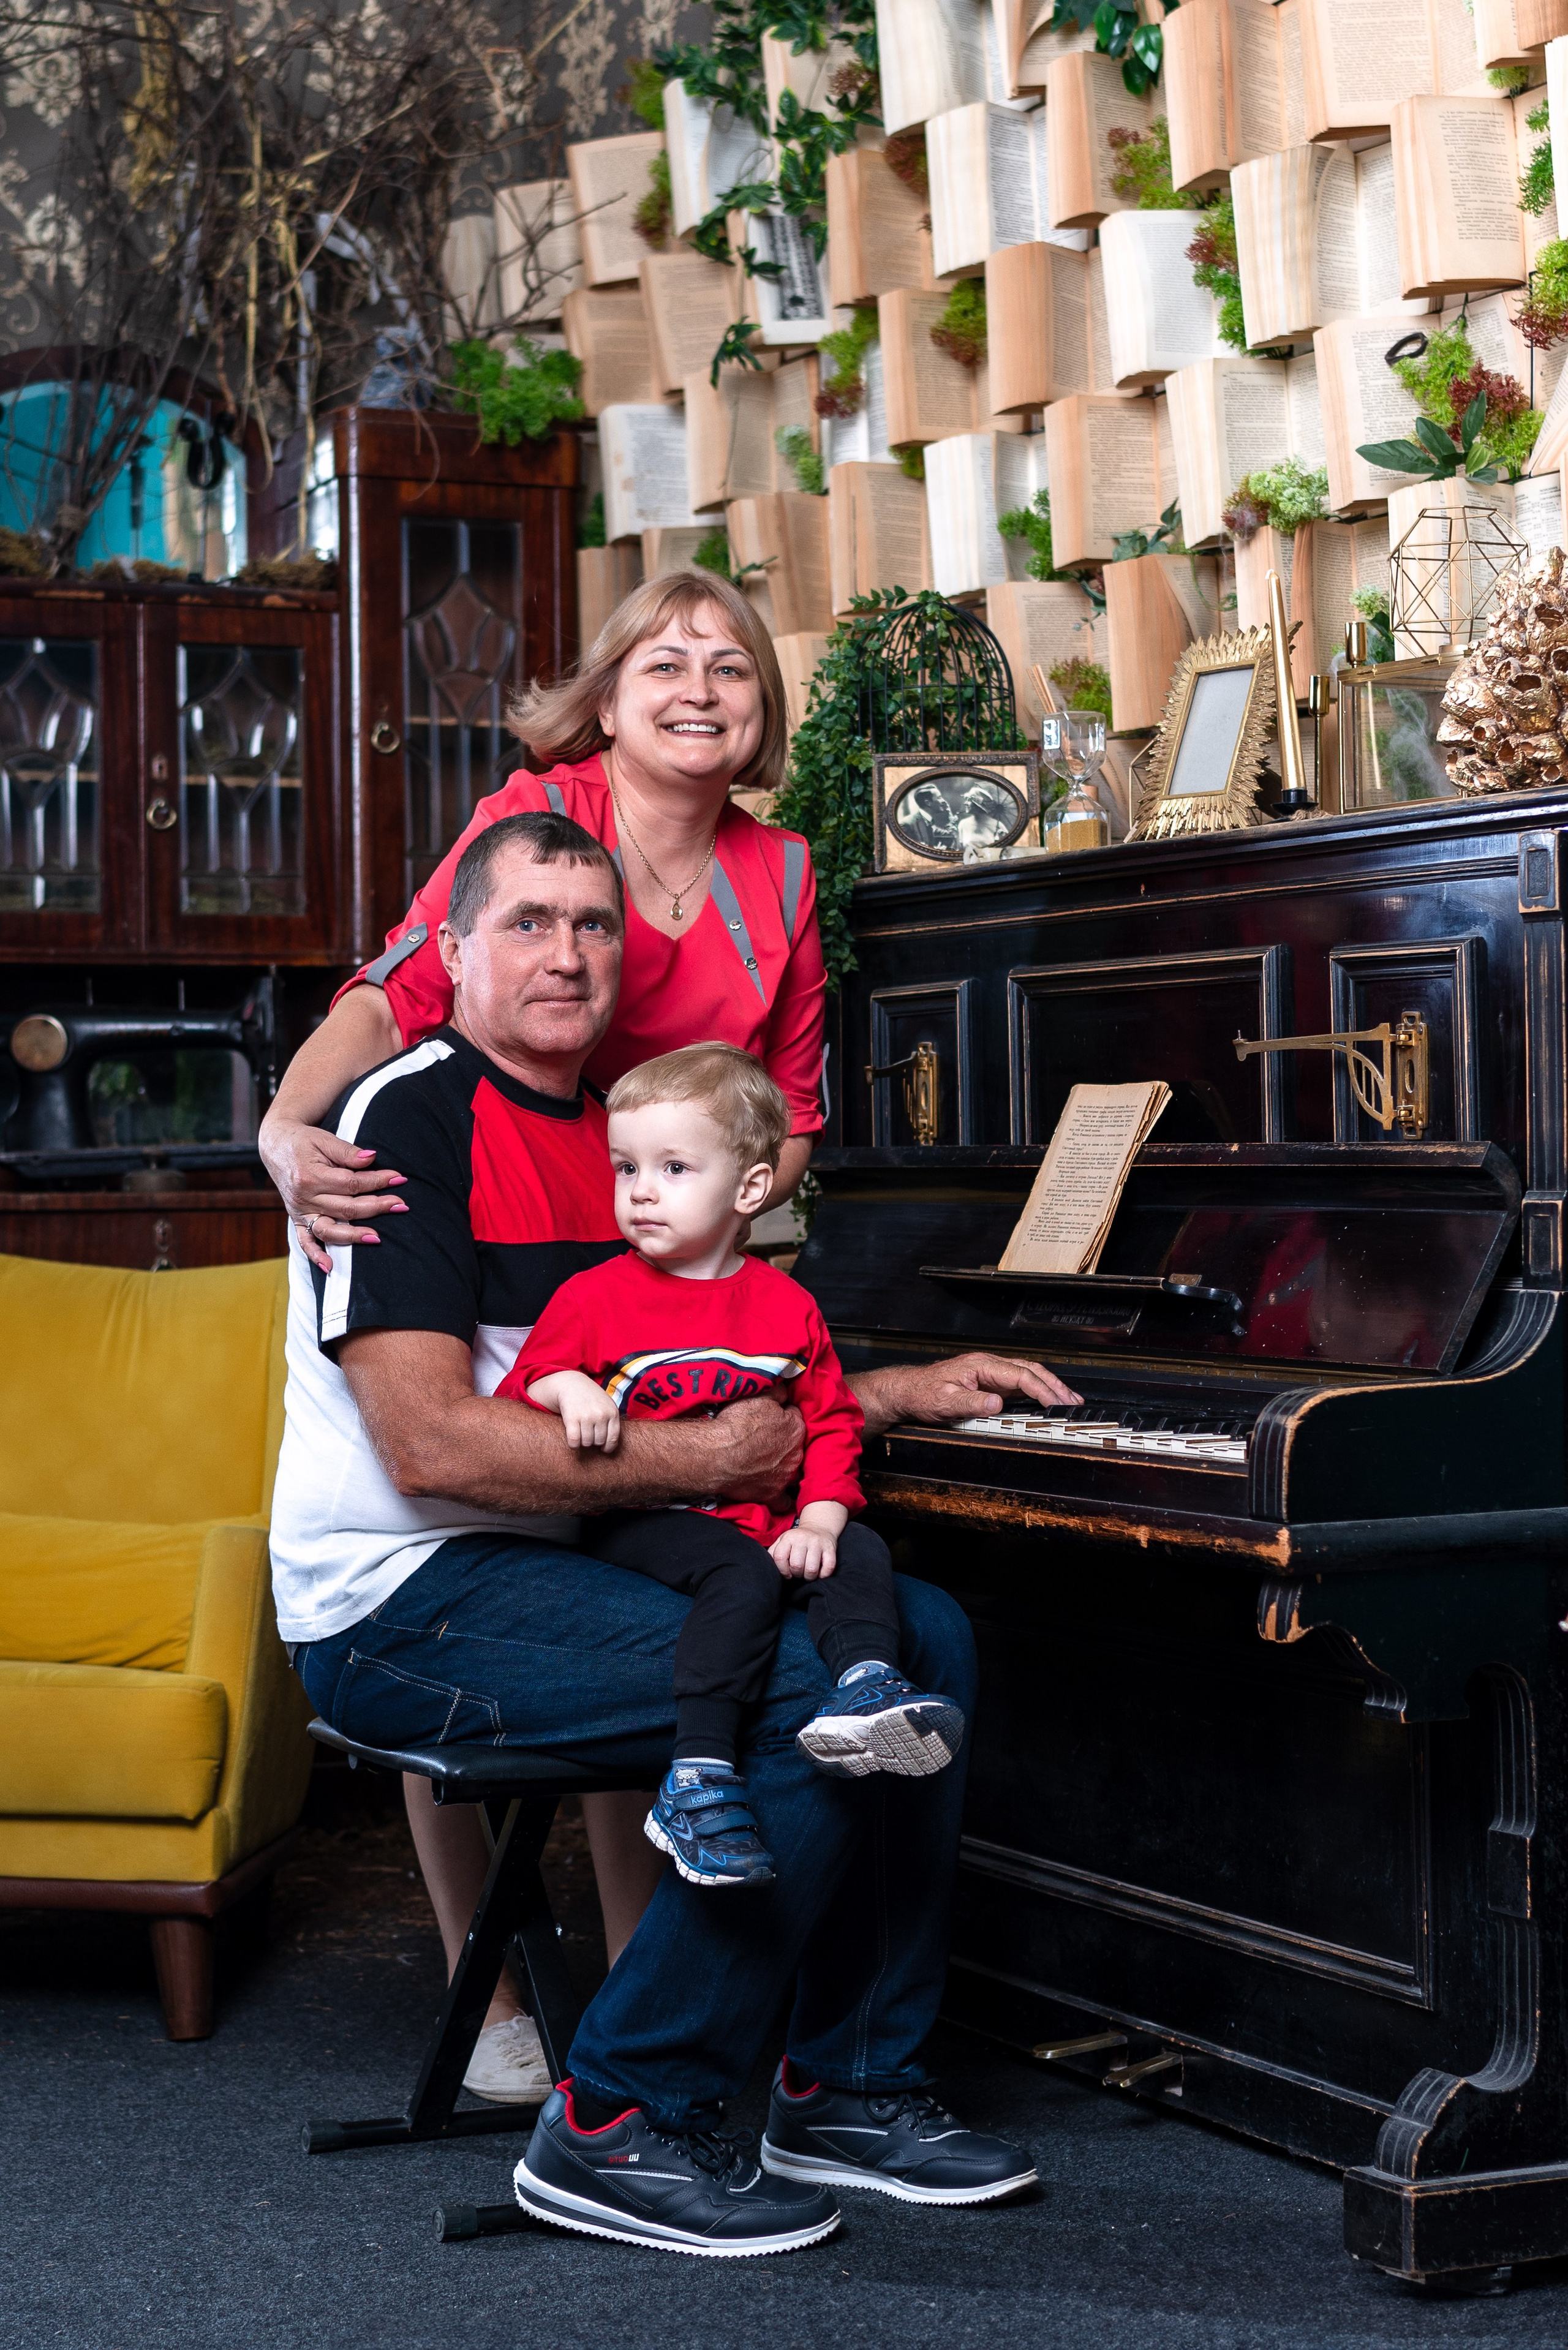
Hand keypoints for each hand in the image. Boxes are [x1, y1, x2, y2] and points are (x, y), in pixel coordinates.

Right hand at [259, 1113, 406, 1272]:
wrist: (276, 1146)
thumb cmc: (304, 1142)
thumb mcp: (324, 1139)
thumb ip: (348, 1151)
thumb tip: (372, 1159)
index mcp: (310, 1175)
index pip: (351, 1183)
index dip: (377, 1181)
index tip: (399, 1179)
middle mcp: (304, 1197)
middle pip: (346, 1208)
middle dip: (377, 1207)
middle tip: (402, 1205)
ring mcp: (299, 1212)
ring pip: (330, 1229)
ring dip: (354, 1235)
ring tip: (378, 1237)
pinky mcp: (297, 1220)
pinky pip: (305, 1242)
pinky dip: (316, 1255)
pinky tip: (330, 1267)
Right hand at [540, 1372, 620, 1452]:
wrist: (571, 1384)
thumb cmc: (591, 1398)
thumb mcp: (607, 1405)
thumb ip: (612, 1422)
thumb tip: (611, 1446)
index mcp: (612, 1412)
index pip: (613, 1439)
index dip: (607, 1447)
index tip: (603, 1449)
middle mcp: (601, 1415)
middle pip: (598, 1442)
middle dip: (593, 1441)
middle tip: (588, 1433)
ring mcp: (586, 1416)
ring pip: (586, 1443)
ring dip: (582, 1442)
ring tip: (581, 1432)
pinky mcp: (572, 1418)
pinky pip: (574, 1441)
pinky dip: (573, 1445)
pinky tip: (573, 1440)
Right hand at [711, 1394, 806, 1502]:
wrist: (716, 1454)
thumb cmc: (736, 1424)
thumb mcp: (758, 1396)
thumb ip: (777, 1392)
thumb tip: (785, 1390)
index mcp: (796, 1428)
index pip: (794, 1416)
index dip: (781, 1414)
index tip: (770, 1417)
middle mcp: (796, 1454)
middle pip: (794, 1444)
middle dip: (784, 1440)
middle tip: (764, 1438)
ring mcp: (785, 1477)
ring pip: (791, 1470)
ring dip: (783, 1465)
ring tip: (766, 1462)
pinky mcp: (771, 1494)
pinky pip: (784, 1500)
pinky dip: (781, 1497)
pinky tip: (775, 1491)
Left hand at [770, 1524, 836, 1578]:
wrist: (820, 1527)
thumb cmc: (798, 1540)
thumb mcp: (783, 1541)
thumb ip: (773, 1552)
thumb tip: (767, 1566)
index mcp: (788, 1538)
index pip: (779, 1558)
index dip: (782, 1570)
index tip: (787, 1573)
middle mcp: (802, 1538)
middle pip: (796, 1566)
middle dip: (797, 1574)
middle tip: (799, 1572)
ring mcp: (817, 1543)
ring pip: (811, 1570)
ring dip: (809, 1577)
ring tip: (808, 1573)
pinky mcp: (830, 1549)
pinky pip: (828, 1569)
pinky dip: (823, 1575)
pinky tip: (819, 1572)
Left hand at [852, 1352, 1081, 1436]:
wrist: (908, 1391)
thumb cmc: (923, 1393)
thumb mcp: (945, 1403)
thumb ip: (972, 1403)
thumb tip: (997, 1404)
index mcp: (981, 1365)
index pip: (1020, 1375)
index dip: (1041, 1390)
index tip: (1055, 1404)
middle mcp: (988, 1365)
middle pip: (1030, 1370)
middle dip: (1055, 1385)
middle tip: (1073, 1401)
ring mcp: (990, 1372)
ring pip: (1027, 1374)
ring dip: (1049, 1386)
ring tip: (1068, 1400)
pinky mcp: (989, 1382)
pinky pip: (1018, 1384)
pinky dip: (1037, 1391)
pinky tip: (1046, 1400)